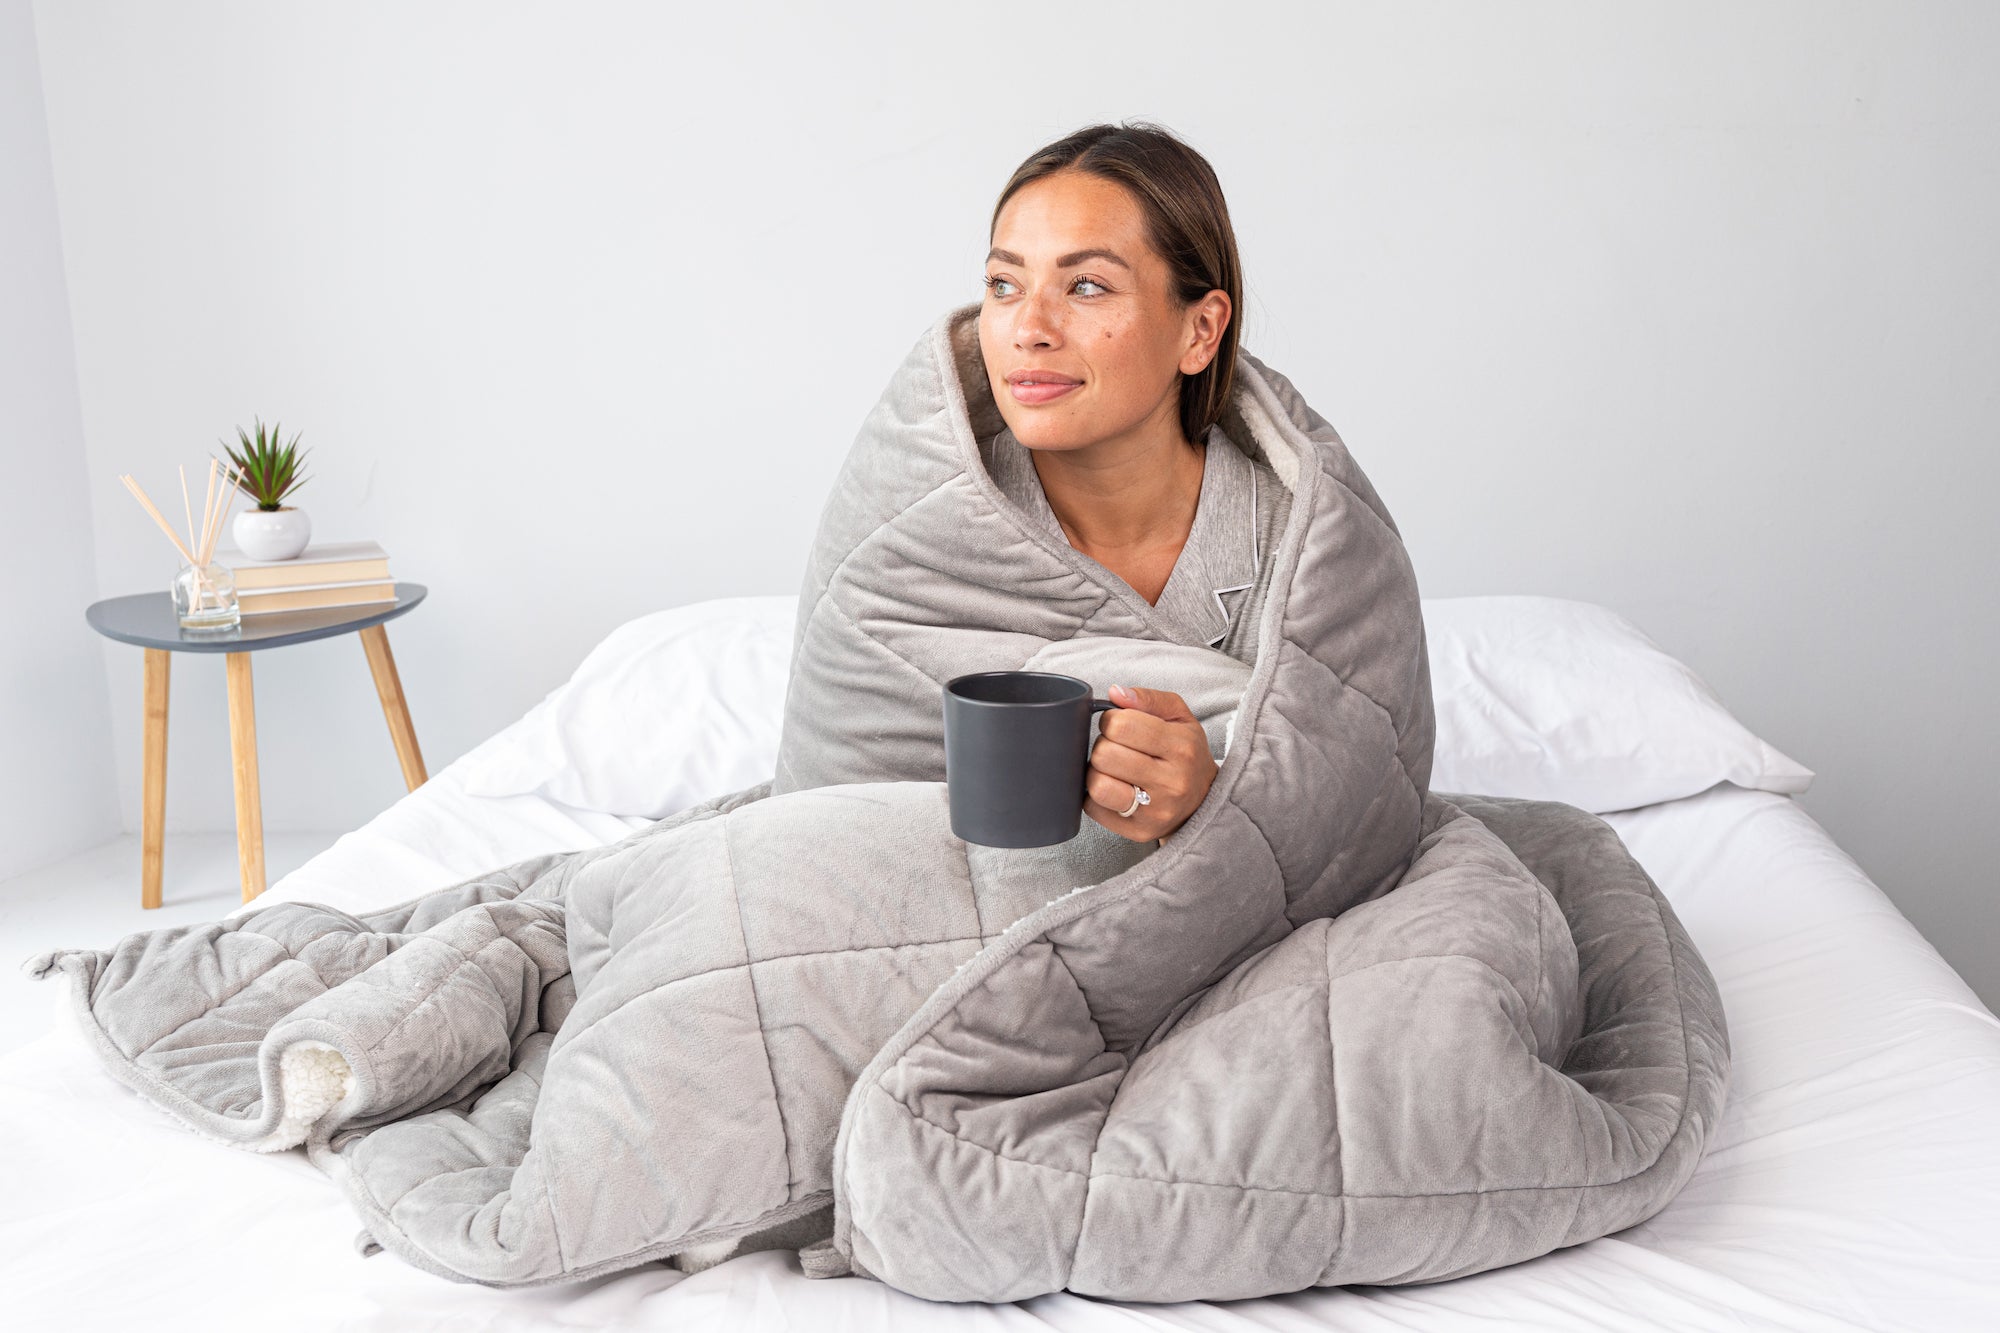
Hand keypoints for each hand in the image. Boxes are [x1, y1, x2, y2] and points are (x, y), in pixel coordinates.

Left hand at [1083, 683, 1217, 842]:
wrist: (1205, 801)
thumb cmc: (1186, 753)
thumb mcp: (1179, 717)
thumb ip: (1148, 699)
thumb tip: (1115, 693)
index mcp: (1182, 747)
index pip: (1122, 725)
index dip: (1111, 721)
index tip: (1119, 726)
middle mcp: (1172, 782)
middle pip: (1104, 754)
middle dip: (1104, 746)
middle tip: (1117, 749)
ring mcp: (1156, 811)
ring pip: (1097, 785)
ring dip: (1096, 772)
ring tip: (1112, 770)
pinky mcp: (1140, 831)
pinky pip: (1094, 808)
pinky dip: (1096, 796)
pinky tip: (1115, 789)